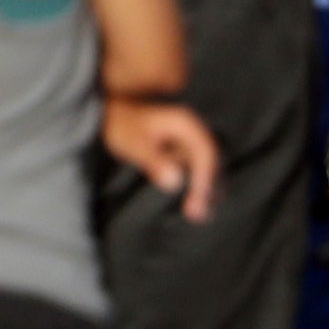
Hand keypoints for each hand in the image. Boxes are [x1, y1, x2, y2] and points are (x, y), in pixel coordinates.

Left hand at [104, 97, 220, 223]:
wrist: (117, 112)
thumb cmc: (123, 126)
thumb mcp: (134, 144)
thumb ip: (154, 161)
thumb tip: (175, 182)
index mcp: (186, 124)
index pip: (205, 153)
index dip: (204, 179)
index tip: (195, 203)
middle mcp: (194, 130)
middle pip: (212, 160)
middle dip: (208, 188)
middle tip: (197, 215)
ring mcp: (192, 139)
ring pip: (209, 165)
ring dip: (207, 188)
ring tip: (198, 214)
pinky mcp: (185, 148)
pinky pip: (199, 166)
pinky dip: (200, 184)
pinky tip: (193, 201)